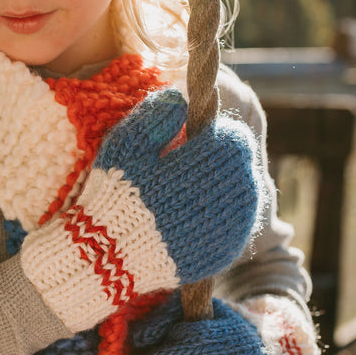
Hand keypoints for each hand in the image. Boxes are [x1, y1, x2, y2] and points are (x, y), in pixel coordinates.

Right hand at [20, 90, 262, 332]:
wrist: (112, 257)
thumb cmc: (116, 195)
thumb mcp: (128, 144)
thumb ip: (158, 113)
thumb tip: (182, 97)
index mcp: (216, 160)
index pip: (235, 137)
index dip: (213, 137)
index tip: (191, 143)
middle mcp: (235, 192)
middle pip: (241, 166)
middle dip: (218, 163)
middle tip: (187, 170)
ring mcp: (235, 226)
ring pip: (243, 195)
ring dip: (222, 189)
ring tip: (188, 194)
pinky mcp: (229, 251)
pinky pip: (235, 225)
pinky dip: (219, 218)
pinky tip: (191, 218)